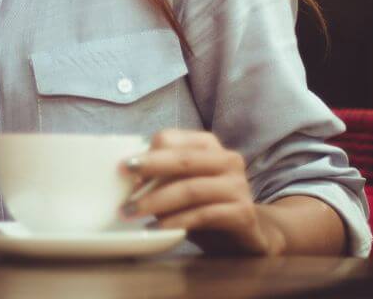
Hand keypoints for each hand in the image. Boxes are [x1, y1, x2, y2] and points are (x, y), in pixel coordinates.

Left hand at [118, 129, 283, 255]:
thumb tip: (127, 177)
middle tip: (123, 185)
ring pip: (191, 189)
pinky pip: (204, 214)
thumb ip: (162, 175)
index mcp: (208, 145)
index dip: (146, 153)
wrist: (249, 235)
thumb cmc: (206, 205)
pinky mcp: (243, 213)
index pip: (172, 138)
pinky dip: (177, 221)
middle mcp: (227, 160)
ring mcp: (238, 186)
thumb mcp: (183, 184)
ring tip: (131, 212)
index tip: (123, 169)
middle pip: (182, 160)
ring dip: (156, 201)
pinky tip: (157, 228)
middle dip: (149, 170)